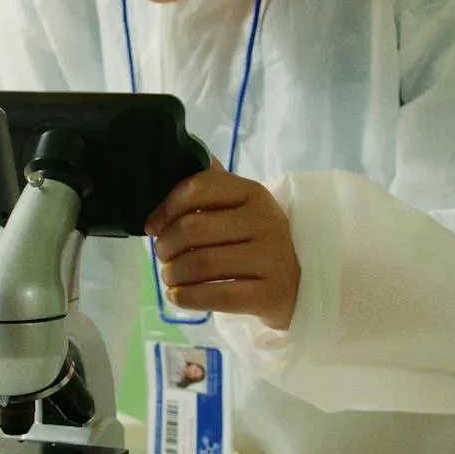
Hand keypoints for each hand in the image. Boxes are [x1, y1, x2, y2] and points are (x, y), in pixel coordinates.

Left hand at [146, 159, 300, 328]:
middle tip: (163, 256)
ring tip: (170, 276)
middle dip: (166, 245)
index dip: (165, 208)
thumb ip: (212, 185)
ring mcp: (270, 259)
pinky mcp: (269, 295)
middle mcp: (265, 221)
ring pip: (200, 264)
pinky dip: (186, 297)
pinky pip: (216, 296)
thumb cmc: (258, 242)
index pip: (197, 188)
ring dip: (173, 273)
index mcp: (253, 193)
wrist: (302, 284)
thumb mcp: (242, 208)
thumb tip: (175, 156)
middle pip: (192, 228)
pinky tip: (178, 295)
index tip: (153, 226)